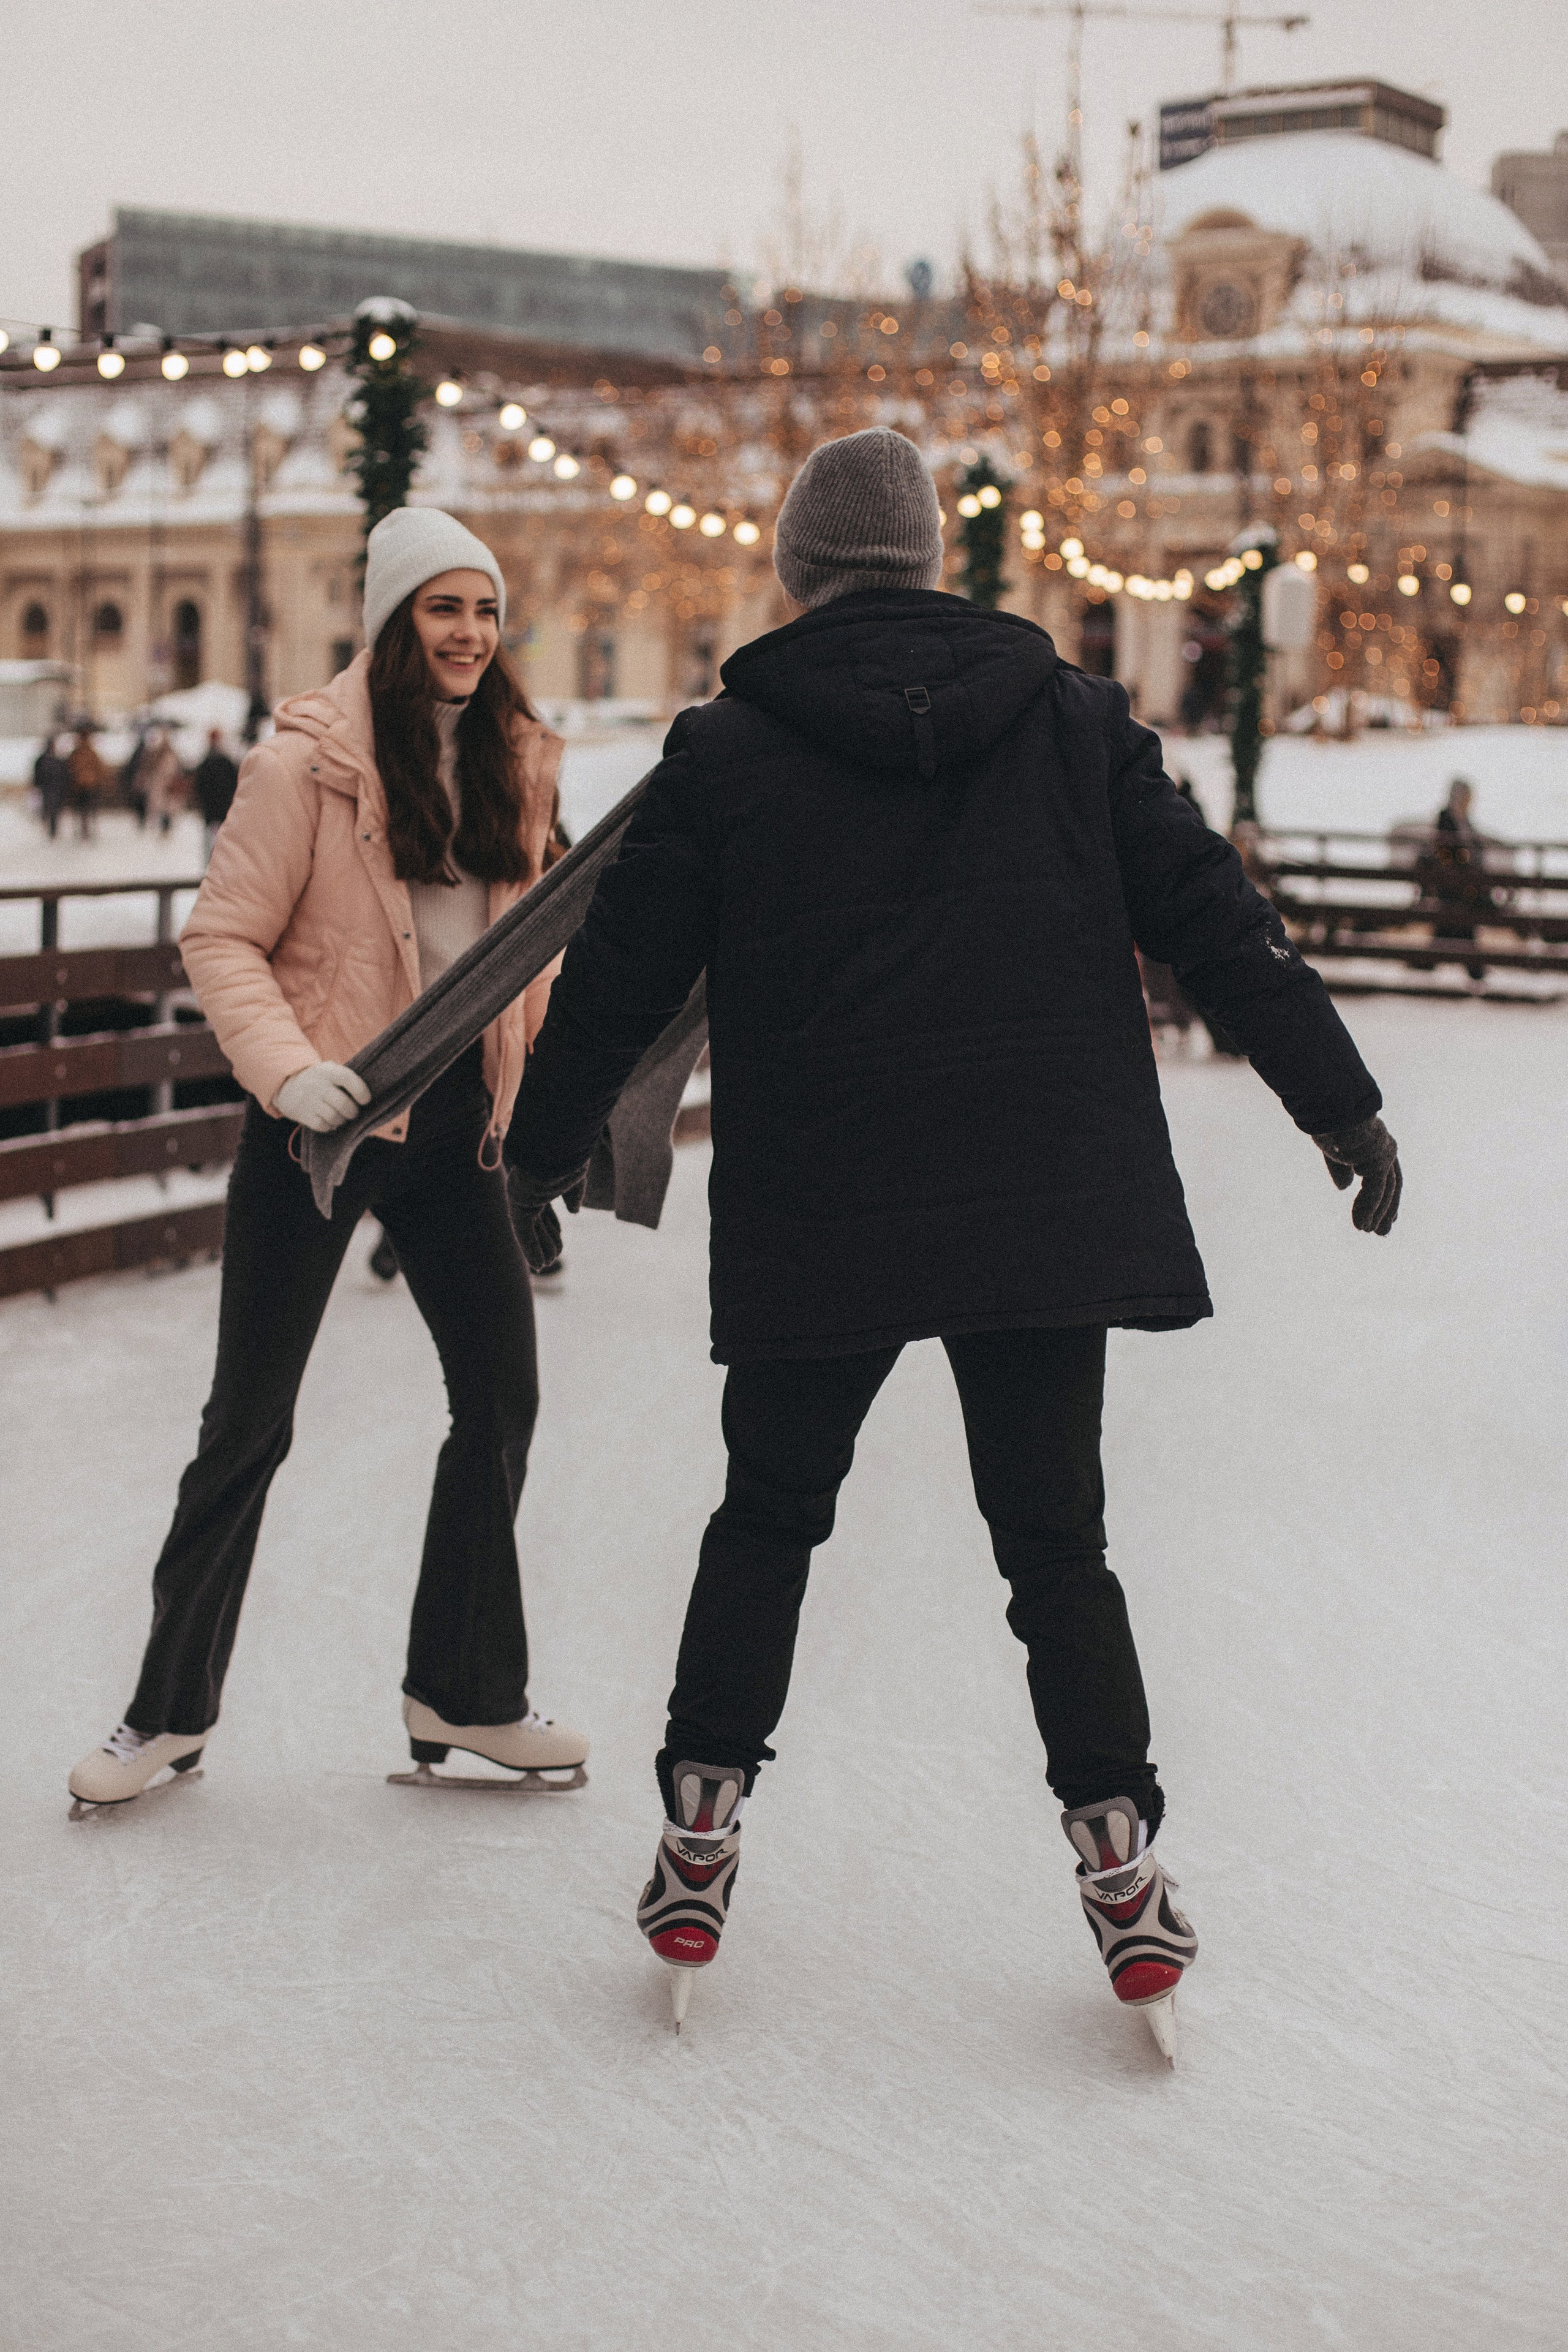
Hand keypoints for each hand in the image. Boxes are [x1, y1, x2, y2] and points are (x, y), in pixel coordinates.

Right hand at [272, 1061, 371, 1132]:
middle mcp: (318, 1085)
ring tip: (342, 1117)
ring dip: (342, 1120)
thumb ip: (347, 1078)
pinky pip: (323, 1125)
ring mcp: (309, 1100)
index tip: (366, 1100)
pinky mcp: (303, 1114)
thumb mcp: (330, 1071)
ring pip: (334, 1117)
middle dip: (353, 1112)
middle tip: (353, 1112)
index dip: (360, 1090)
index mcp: (328, 1071)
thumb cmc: (320, 1080)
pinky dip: (330, 1126)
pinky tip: (330, 1121)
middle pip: (343, 1103)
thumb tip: (368, 1098)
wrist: (288, 1087)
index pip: (347, 1078)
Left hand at [504, 1161, 588, 1275]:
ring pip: (530, 1230)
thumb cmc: (567, 1155)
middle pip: (537, 1222)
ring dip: (539, 1249)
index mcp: (540, 1183)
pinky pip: (524, 1233)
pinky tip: (540, 1265)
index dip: (552, 1228)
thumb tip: (574, 1212)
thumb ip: (573, 1194)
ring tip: (547, 1264)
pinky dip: (532, 1249)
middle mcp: (528, 1192)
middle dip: (545, 1241)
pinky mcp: (519, 1206)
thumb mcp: (575, 1178)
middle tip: (554, 1258)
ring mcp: (522, 1198)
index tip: (560, 1242)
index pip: (545, 1210)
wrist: (556, 1146)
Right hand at [1312, 1115, 1401, 1236]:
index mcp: (1375, 1142)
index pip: (1386, 1175)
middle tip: (1382, 1232)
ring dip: (1377, 1213)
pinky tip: (1360, 1224)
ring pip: (1386, 1190)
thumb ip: (1340, 1167)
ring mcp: (1383, 1153)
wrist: (1329, 1104)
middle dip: (1387, 1209)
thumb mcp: (1332, 1148)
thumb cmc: (1328, 1120)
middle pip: (1392, 1184)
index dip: (1384, 1197)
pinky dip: (1368, 1209)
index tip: (1383, 1217)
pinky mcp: (1377, 1159)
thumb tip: (1345, 1187)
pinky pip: (1375, 1190)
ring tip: (1367, 1231)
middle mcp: (1385, 1147)